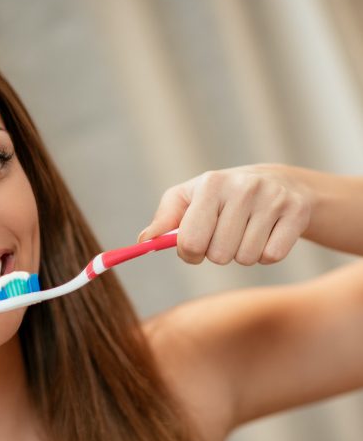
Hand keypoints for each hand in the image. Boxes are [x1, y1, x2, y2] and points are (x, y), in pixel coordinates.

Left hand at [137, 163, 311, 264]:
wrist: (276, 182)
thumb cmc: (220, 197)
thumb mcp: (187, 200)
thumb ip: (163, 221)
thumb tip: (144, 242)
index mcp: (211, 184)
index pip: (190, 241)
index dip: (189, 252)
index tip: (194, 245)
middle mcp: (243, 188)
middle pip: (218, 255)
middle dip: (216, 253)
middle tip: (224, 235)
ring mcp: (272, 199)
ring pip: (245, 258)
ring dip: (240, 254)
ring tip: (245, 232)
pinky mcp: (296, 213)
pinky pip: (271, 257)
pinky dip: (264, 255)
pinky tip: (265, 234)